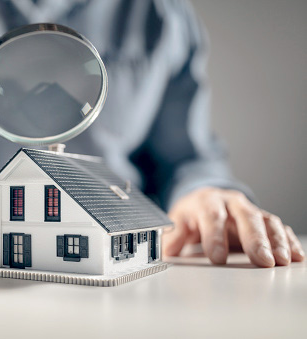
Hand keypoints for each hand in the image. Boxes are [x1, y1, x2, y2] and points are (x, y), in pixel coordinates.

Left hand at [163, 187, 304, 266]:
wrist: (205, 199)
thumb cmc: (192, 213)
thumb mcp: (178, 220)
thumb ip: (173, 235)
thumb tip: (166, 250)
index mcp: (207, 202)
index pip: (211, 216)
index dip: (215, 236)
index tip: (217, 258)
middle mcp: (231, 203)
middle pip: (245, 217)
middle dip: (254, 239)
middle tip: (262, 261)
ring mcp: (249, 210)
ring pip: (266, 221)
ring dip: (276, 242)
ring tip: (281, 261)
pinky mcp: (262, 219)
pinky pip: (278, 228)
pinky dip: (288, 241)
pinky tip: (295, 256)